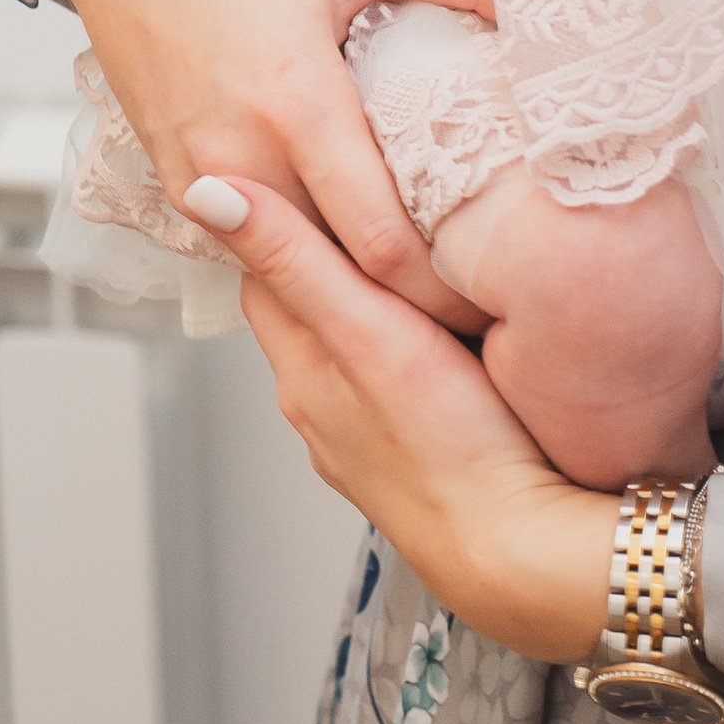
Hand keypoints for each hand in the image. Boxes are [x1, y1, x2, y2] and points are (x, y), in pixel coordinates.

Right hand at [24, 0, 498, 334]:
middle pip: (338, 279)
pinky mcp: (173, 178)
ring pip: (289, 271)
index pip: (382, 246)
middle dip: (409, 304)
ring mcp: (194, 176)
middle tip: (486, 312)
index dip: (448, 287)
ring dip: (351, 286)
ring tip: (433, 293)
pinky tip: (353, 248)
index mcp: (291, 103)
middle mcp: (236, 158)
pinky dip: (302, 256)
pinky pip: (250, 247)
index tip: (507, 297)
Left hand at [198, 178, 615, 662]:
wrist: (518, 552)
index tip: (311, 171)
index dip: (281, 216)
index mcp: (300, 370)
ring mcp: (364, 444)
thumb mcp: (366, 327)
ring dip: (366, 313)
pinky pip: (392, 392)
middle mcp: (319, 410)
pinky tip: (441, 349)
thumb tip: (205, 191)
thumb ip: (293, 257)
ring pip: (350, 354)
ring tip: (406, 269)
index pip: (263, 271)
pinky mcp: (412, 465)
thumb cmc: (450, 442)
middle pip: (305, 312)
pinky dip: (401, 359)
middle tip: (363, 206)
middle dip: (324, 260)